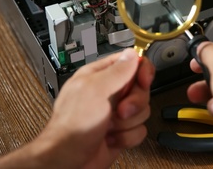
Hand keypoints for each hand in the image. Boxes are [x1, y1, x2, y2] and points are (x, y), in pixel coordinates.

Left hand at [0, 48, 154, 168]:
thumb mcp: (95, 91)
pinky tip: (111, 138)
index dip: (141, 70)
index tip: (143, 81)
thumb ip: (116, 71)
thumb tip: (131, 54)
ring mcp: (116, 112)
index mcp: (100, 76)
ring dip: (128, 123)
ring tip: (110, 127)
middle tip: (121, 111)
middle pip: (140, 88)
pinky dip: (127, 137)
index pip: (130, 62)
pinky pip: (139, 129)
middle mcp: (109, 92)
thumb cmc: (73, 126)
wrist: (68, 161)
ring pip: (142, 110)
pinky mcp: (122, 130)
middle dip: (134, 102)